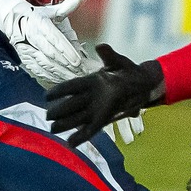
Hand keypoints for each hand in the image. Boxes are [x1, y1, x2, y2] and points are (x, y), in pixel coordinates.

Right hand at [4, 0, 88, 85]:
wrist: (12, 21)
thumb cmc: (37, 15)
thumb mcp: (52, 9)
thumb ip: (70, 4)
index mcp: (38, 23)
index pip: (53, 39)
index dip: (66, 50)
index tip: (78, 60)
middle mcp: (31, 37)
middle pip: (51, 55)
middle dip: (67, 64)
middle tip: (82, 72)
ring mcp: (27, 50)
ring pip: (45, 65)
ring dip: (61, 73)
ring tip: (76, 77)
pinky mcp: (26, 60)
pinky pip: (40, 71)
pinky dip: (52, 77)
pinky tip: (64, 80)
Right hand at [46, 44, 163, 146]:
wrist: (143, 84)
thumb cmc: (128, 71)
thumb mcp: (119, 62)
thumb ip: (109, 56)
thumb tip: (100, 46)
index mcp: (91, 81)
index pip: (72, 86)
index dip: (59, 91)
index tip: (47, 96)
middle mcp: (90, 97)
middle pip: (71, 104)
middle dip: (60, 111)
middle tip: (48, 116)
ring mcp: (95, 109)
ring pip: (77, 118)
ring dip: (66, 124)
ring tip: (53, 130)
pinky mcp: (103, 120)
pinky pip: (90, 129)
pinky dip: (81, 136)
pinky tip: (70, 143)